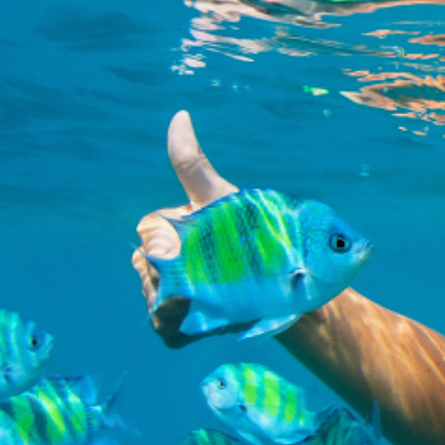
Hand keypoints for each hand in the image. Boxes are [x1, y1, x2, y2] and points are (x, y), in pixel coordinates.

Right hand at [134, 111, 248, 345]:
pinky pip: (166, 329)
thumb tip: (179, 115)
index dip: (157, 237)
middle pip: (148, 266)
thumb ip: (194, 164)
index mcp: (174, 230)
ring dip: (169, 300)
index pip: (151, 230)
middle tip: (197, 274)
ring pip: (155, 297)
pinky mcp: (189, 323)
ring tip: (197, 299)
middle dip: (165, 271)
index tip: (170, 244)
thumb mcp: (228, 199)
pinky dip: (170, 327)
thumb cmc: (256, 230)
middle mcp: (169, 263)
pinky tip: (184, 321)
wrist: (296, 277)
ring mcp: (176, 293)